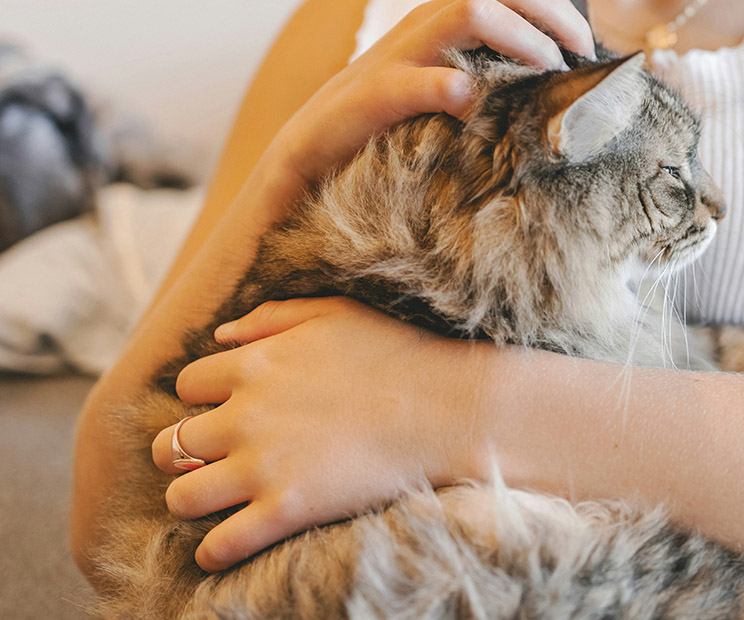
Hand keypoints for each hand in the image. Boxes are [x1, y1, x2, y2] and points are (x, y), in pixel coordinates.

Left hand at [150, 297, 494, 571]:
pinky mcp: (286, 510)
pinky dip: (212, 552)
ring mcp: (263, 466)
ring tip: (214, 500)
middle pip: (172, 443)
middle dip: (184, 452)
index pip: (189, 385)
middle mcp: (246, 415)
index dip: (205, 398)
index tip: (227, 409)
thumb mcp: (334, 312)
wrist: (450, 407)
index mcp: (255, 364)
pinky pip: (218, 546)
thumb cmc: (398, 352)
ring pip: (181, 498)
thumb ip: (272, 317)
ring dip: (190, 500)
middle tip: (212, 458)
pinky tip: (222, 546)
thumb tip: (220, 334)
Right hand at [270, 0, 596, 195]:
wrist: (305, 161)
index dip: (563, 11)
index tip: (587, 55)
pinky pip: (411, 81)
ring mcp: (397, 56)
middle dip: (555, 16)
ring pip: (468, 13)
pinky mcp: (369, 98)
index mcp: (447, 20)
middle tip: (578, 62)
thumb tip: (556, 84)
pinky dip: (444, 86)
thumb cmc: (387, 130)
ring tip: (543, 76)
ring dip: (520, 39)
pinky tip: (469, 102)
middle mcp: (426, 25)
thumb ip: (491, 76)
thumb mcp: (447, 93)